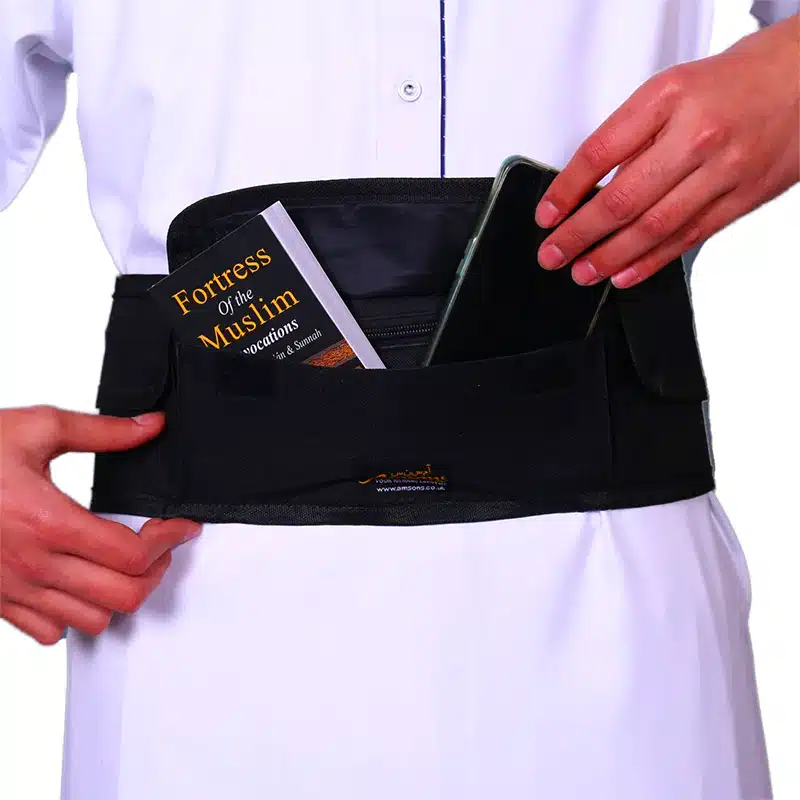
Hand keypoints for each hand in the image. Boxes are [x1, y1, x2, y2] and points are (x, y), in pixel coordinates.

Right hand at [1, 406, 200, 644]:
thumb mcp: (35, 428)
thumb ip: (101, 431)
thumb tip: (149, 425)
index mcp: (50, 522)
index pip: (133, 554)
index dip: (169, 541)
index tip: (180, 526)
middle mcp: (34, 565)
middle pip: (124, 596)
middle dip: (155, 570)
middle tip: (159, 545)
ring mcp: (13, 589)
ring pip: (92, 621)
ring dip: (118, 595)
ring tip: (122, 564)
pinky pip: (49, 632)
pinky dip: (75, 616)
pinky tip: (79, 583)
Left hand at [534, 14, 799, 287]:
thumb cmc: (733, 84)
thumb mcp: (671, 90)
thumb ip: (631, 137)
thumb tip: (588, 188)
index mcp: (668, 99)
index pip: (600, 153)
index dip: (566, 191)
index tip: (546, 215)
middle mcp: (695, 135)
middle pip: (622, 198)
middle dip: (579, 234)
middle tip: (552, 254)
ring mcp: (722, 171)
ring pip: (654, 227)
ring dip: (610, 257)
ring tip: (581, 272)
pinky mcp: (741, 199)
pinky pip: (687, 238)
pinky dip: (650, 262)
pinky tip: (624, 275)